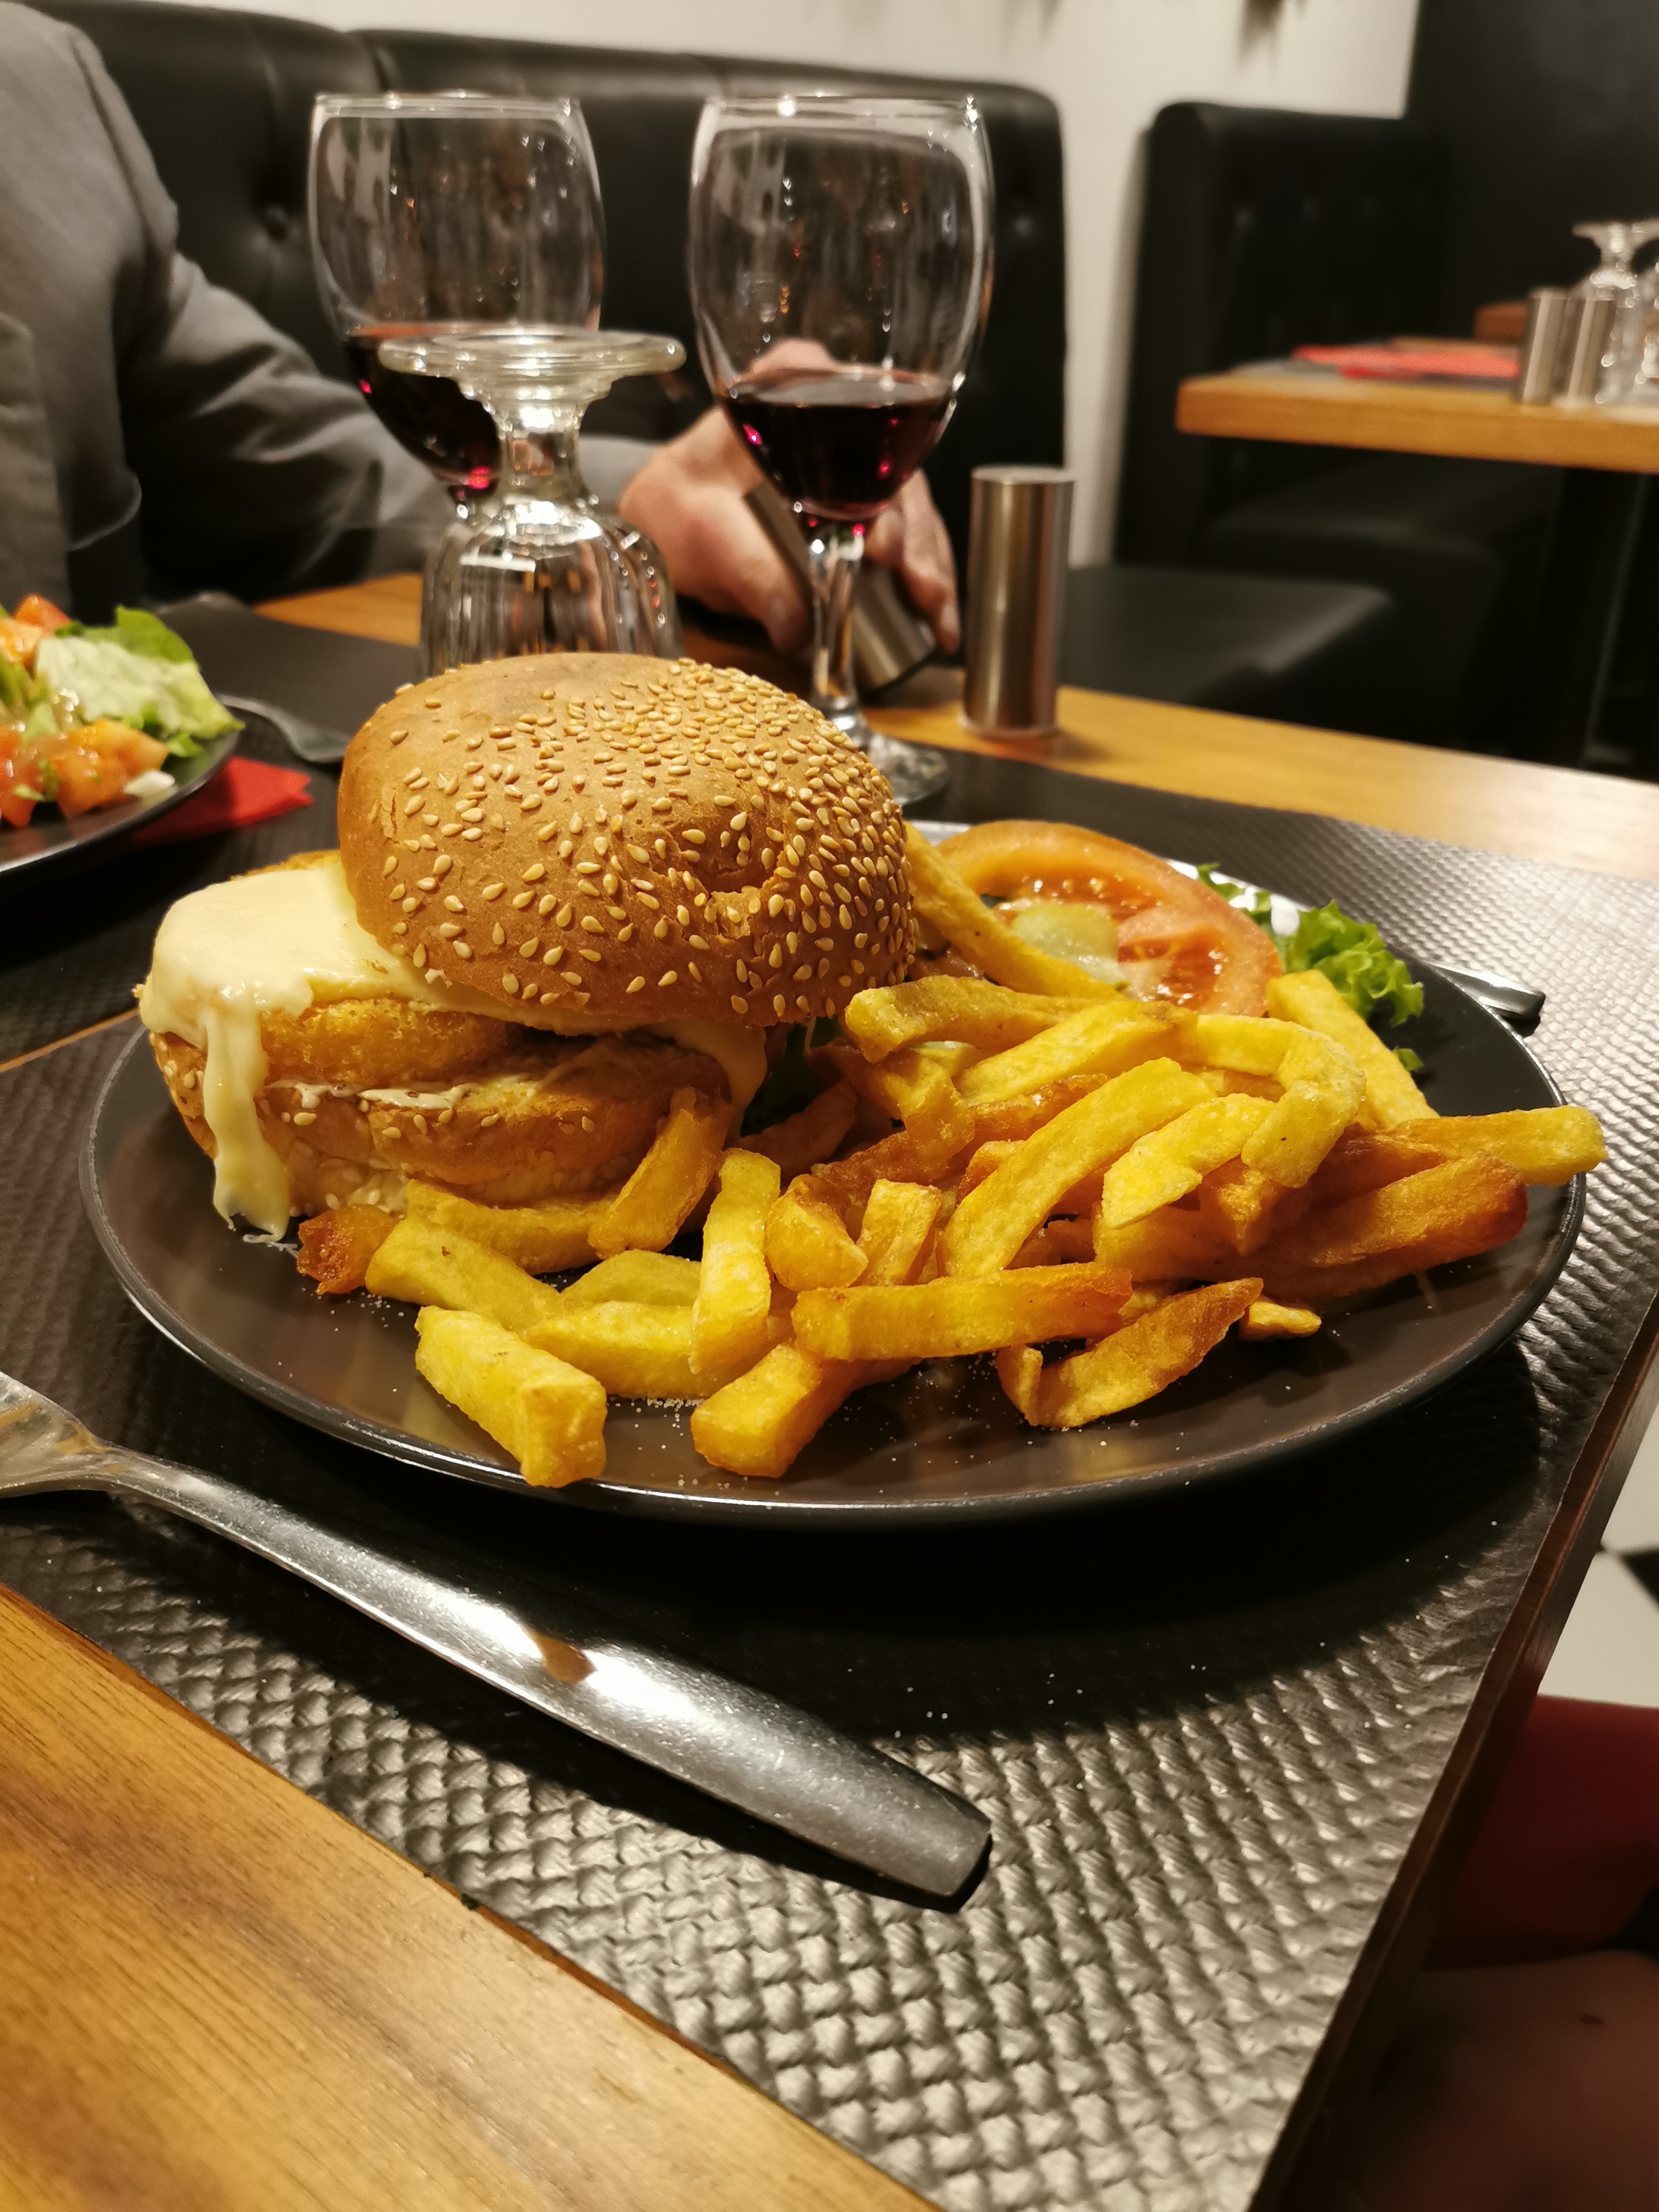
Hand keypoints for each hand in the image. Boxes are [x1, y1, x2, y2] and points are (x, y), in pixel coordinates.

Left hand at [617, 406, 959, 654]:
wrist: (665, 520)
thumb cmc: (677, 507)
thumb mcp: (704, 534)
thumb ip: (750, 572)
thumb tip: (796, 624)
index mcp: (793, 379)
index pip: (853, 425)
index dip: (877, 491)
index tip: (883, 546)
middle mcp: (836, 402)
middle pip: (895, 471)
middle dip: (914, 538)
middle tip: (921, 589)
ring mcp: (858, 448)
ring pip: (910, 502)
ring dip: (928, 561)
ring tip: (938, 615)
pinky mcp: (866, 492)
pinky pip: (905, 527)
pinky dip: (922, 569)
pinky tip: (937, 613)